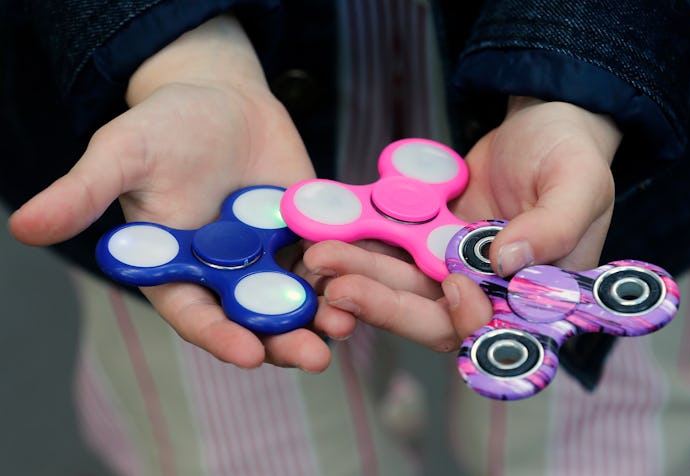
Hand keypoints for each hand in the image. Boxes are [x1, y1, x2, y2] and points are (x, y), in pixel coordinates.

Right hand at [8, 15, 331, 371]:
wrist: (218, 98)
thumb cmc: (164, 125)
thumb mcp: (122, 154)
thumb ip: (84, 192)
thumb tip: (21, 225)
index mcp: (179, 268)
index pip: (196, 314)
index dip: (218, 337)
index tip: (246, 354)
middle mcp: (225, 272)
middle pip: (253, 318)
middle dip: (282, 339)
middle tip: (314, 357)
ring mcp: (268, 255)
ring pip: (295, 296)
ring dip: (320, 316)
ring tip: (346, 327)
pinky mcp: (303, 232)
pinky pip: (325, 259)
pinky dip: (343, 273)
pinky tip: (366, 282)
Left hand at [304, 97, 620, 347]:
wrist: (539, 124)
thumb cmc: (571, 155)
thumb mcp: (579, 184)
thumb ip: (554, 225)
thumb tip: (507, 261)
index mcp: (536, 296)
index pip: (498, 331)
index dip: (471, 320)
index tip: (455, 285)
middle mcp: (489, 292)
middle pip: (433, 317)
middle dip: (386, 304)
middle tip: (339, 285)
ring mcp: (452, 269)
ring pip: (401, 287)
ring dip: (361, 275)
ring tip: (321, 256)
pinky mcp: (426, 243)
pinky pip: (390, 251)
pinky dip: (361, 245)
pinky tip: (329, 235)